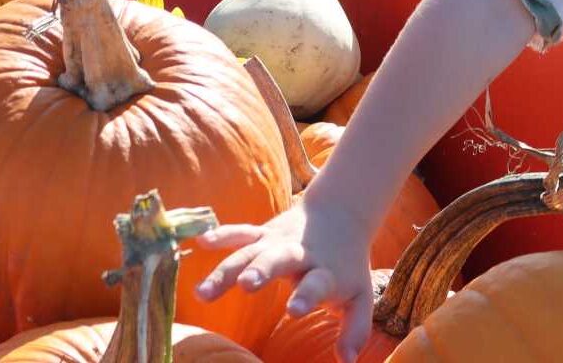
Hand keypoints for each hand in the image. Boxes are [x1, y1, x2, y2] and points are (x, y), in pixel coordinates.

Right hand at [194, 200, 374, 362]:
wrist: (341, 213)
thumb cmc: (348, 266)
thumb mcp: (361, 296)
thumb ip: (355, 329)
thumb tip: (347, 362)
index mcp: (325, 271)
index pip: (316, 283)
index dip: (306, 295)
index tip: (293, 310)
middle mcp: (299, 253)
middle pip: (278, 259)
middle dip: (262, 271)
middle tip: (246, 285)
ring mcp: (278, 241)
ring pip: (250, 252)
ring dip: (227, 269)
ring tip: (202, 293)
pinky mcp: (263, 233)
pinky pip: (241, 233)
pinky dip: (222, 236)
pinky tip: (201, 241)